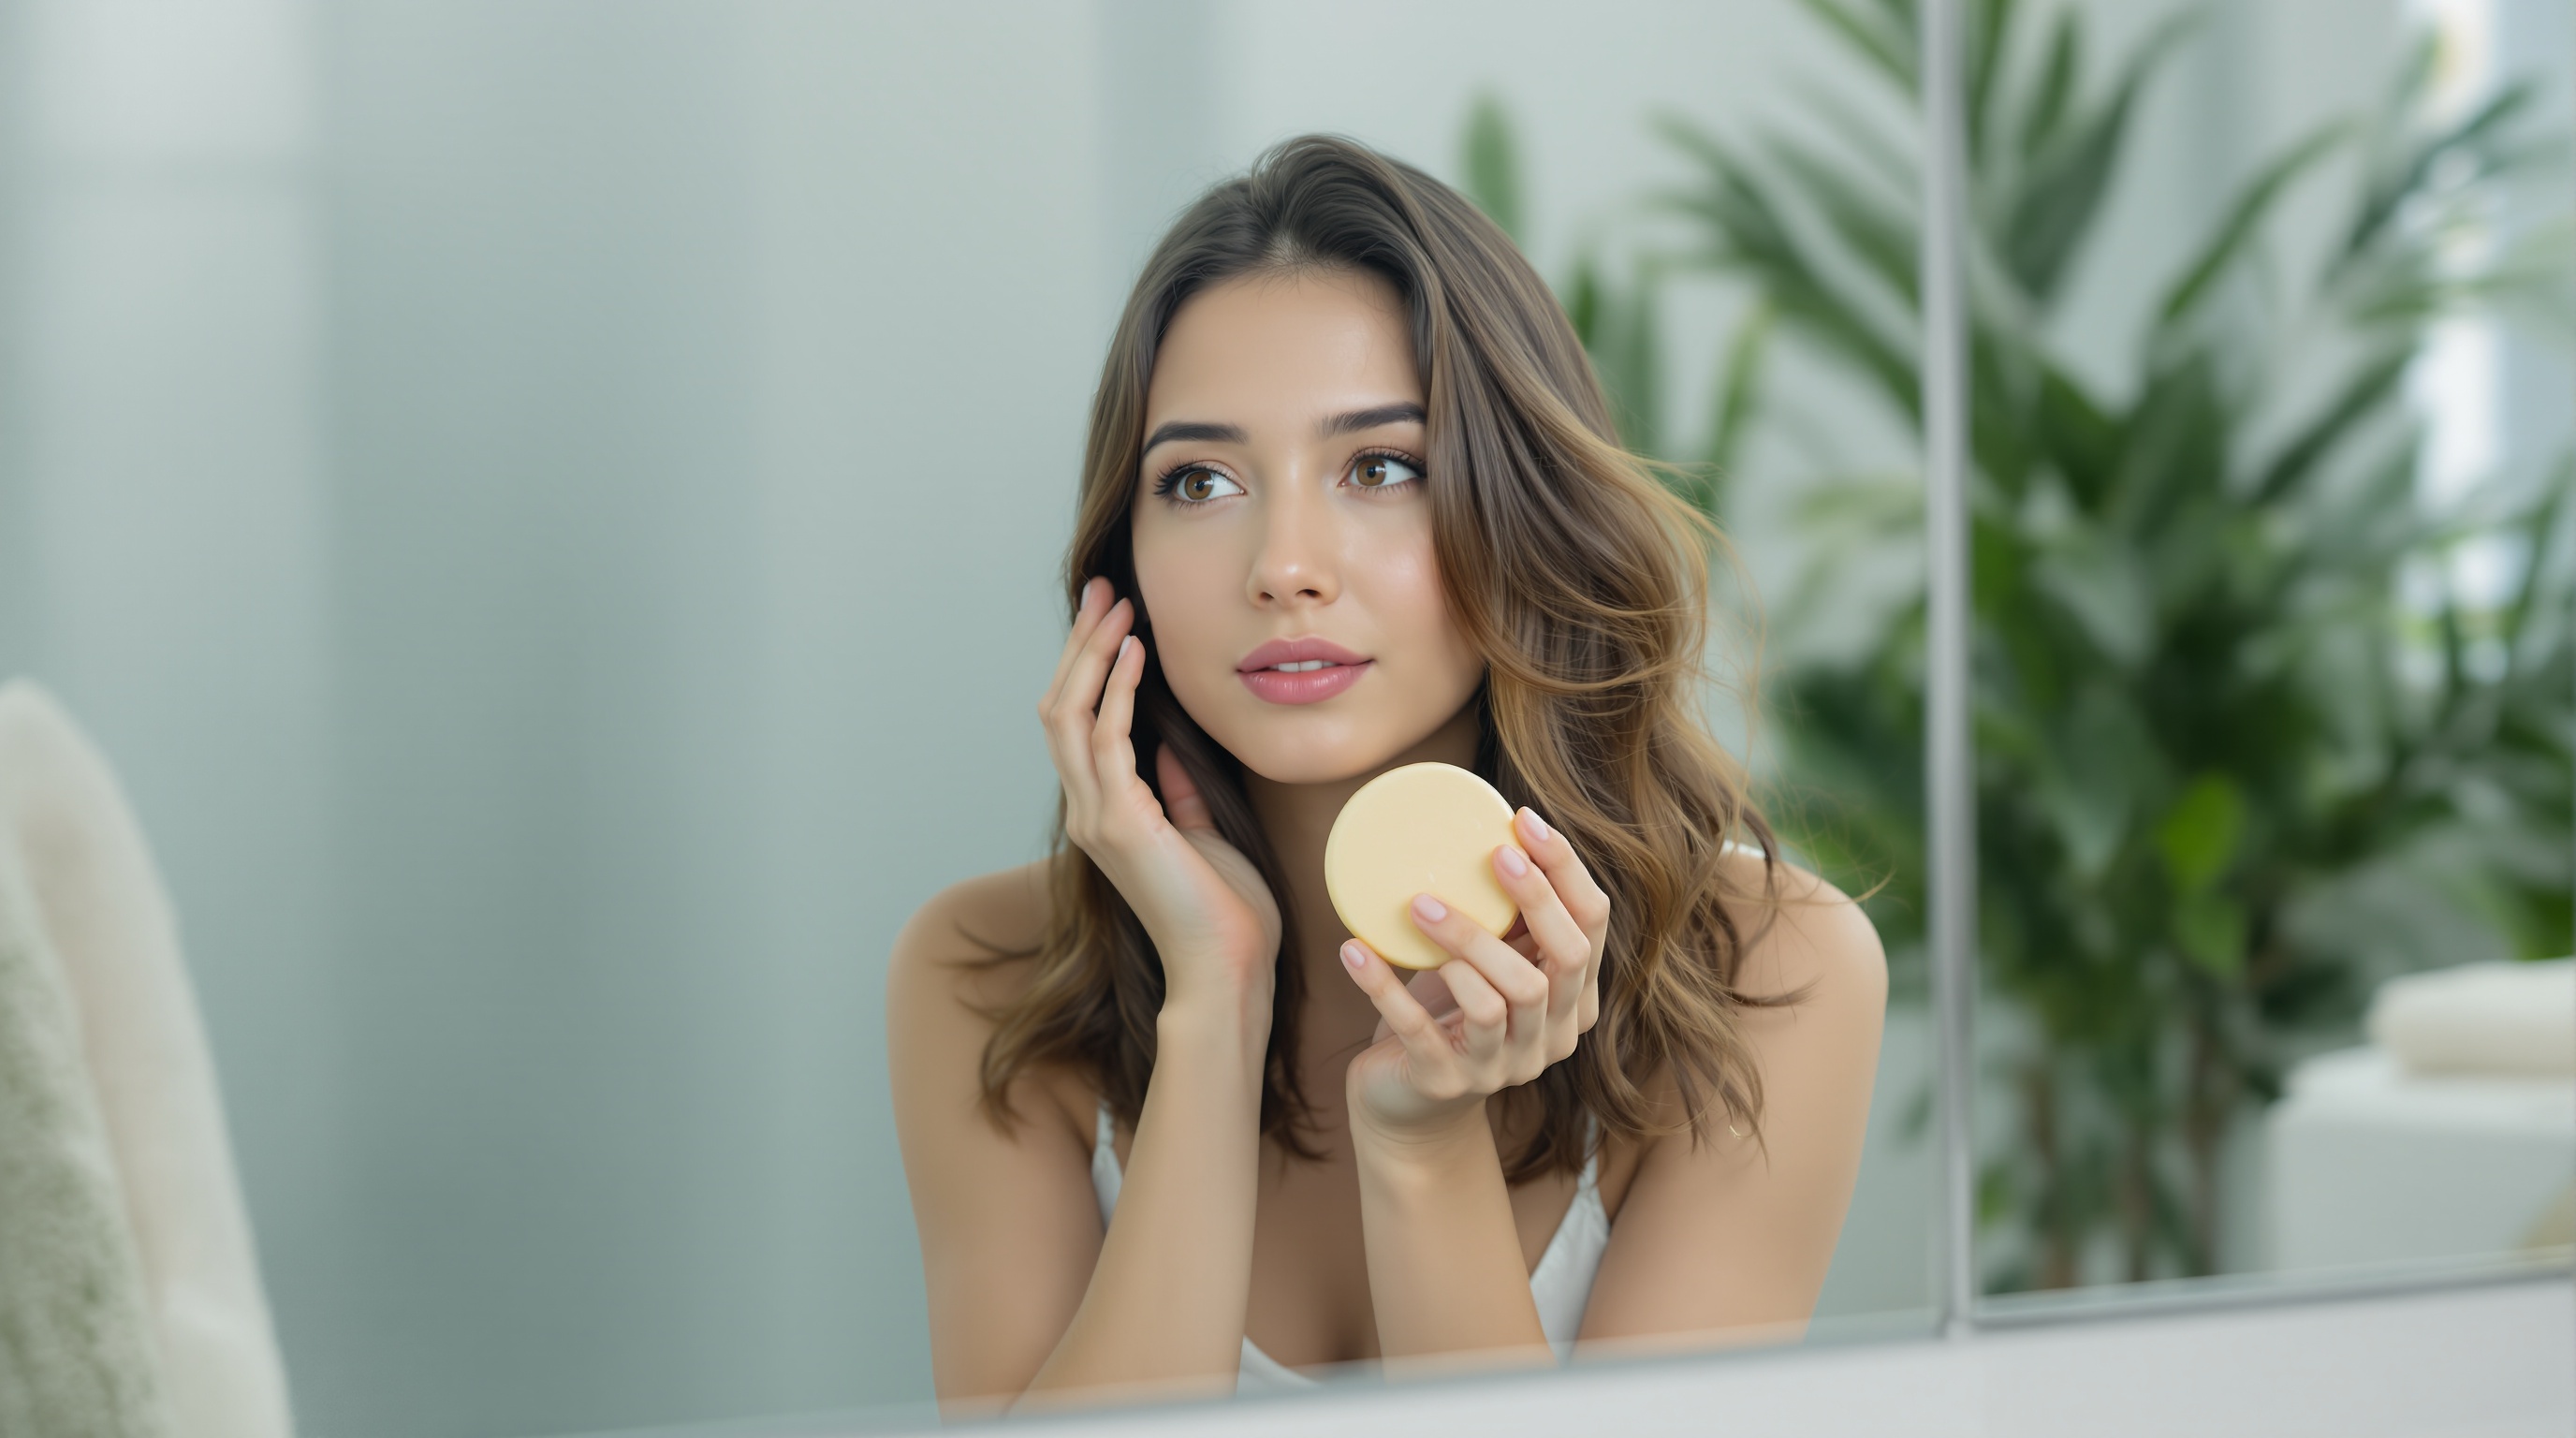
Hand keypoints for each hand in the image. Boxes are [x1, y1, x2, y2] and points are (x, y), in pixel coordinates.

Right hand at [1040, 578, 1280, 1012]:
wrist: (1227, 968)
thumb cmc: (1226, 910)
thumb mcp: (1202, 830)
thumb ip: (1177, 786)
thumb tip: (1168, 739)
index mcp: (1104, 812)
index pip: (1077, 722)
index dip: (1088, 665)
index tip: (1112, 615)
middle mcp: (1088, 811)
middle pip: (1060, 707)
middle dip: (1081, 644)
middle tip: (1105, 591)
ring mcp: (1097, 818)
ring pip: (1069, 716)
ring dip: (1092, 655)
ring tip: (1118, 608)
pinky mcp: (1121, 824)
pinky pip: (1106, 741)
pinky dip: (1117, 692)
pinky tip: (1135, 654)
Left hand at [1338, 807, 1609, 1140]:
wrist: (1408, 1104)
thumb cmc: (1451, 1013)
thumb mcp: (1488, 963)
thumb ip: (1506, 918)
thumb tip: (1494, 825)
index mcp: (1571, 1000)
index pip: (1591, 929)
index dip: (1566, 873)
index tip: (1524, 822)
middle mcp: (1550, 1037)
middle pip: (1563, 964)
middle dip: (1534, 903)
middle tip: (1493, 856)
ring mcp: (1501, 1067)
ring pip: (1497, 1001)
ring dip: (1460, 944)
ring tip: (1416, 906)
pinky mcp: (1445, 1084)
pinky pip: (1418, 1031)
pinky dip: (1384, 987)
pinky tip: (1354, 950)